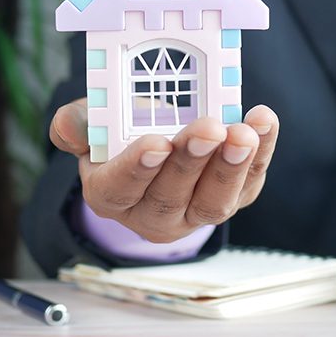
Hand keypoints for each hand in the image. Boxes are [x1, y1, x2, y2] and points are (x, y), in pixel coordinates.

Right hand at [50, 98, 278, 242]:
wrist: (160, 142)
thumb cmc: (122, 133)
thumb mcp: (93, 125)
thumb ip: (78, 124)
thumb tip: (71, 124)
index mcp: (111, 195)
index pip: (120, 189)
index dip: (138, 168)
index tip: (157, 143)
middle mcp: (153, 214)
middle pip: (171, 196)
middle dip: (192, 162)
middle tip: (209, 129)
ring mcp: (196, 212)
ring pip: (214, 201)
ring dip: (231, 166)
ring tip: (243, 133)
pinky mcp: (234, 198)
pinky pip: (249, 182)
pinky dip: (261, 153)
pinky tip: (264, 122)